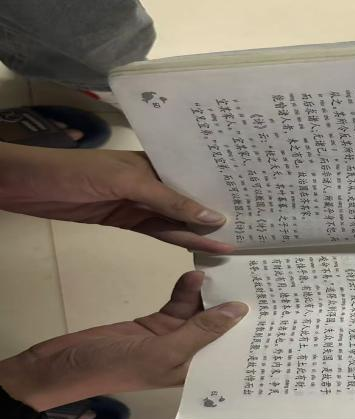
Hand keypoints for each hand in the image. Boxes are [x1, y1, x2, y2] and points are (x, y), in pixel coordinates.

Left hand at [0, 143, 232, 252]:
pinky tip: (201, 246)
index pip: (196, 172)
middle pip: (191, 198)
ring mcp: (141, 201)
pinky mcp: (128, 219)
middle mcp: (153, 179)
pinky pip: (160, 231)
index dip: (223, 186)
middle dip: (218, 211)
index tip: (254, 200)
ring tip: (235, 243)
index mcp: (155, 160)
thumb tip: (215, 218)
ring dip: (202, 231)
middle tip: (253, 227)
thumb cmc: (78, 174)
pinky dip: (179, 239)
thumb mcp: (128, 183)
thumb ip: (170, 202)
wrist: (25, 186)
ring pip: (178, 218)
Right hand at [0, 271, 247, 410]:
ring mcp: (171, 337)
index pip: (232, 354)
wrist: (61, 364)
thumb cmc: (116, 366)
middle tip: (265, 284)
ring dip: (212, 294)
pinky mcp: (155, 321)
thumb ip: (201, 330)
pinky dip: (186, 289)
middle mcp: (189, 356)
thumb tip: (240, 312)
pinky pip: (178, 302)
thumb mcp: (163, 351)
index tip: (280, 315)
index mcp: (194, 374)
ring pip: (201, 312)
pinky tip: (197, 274)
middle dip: (238, 309)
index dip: (253, 337)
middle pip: (221, 330)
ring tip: (233, 271)